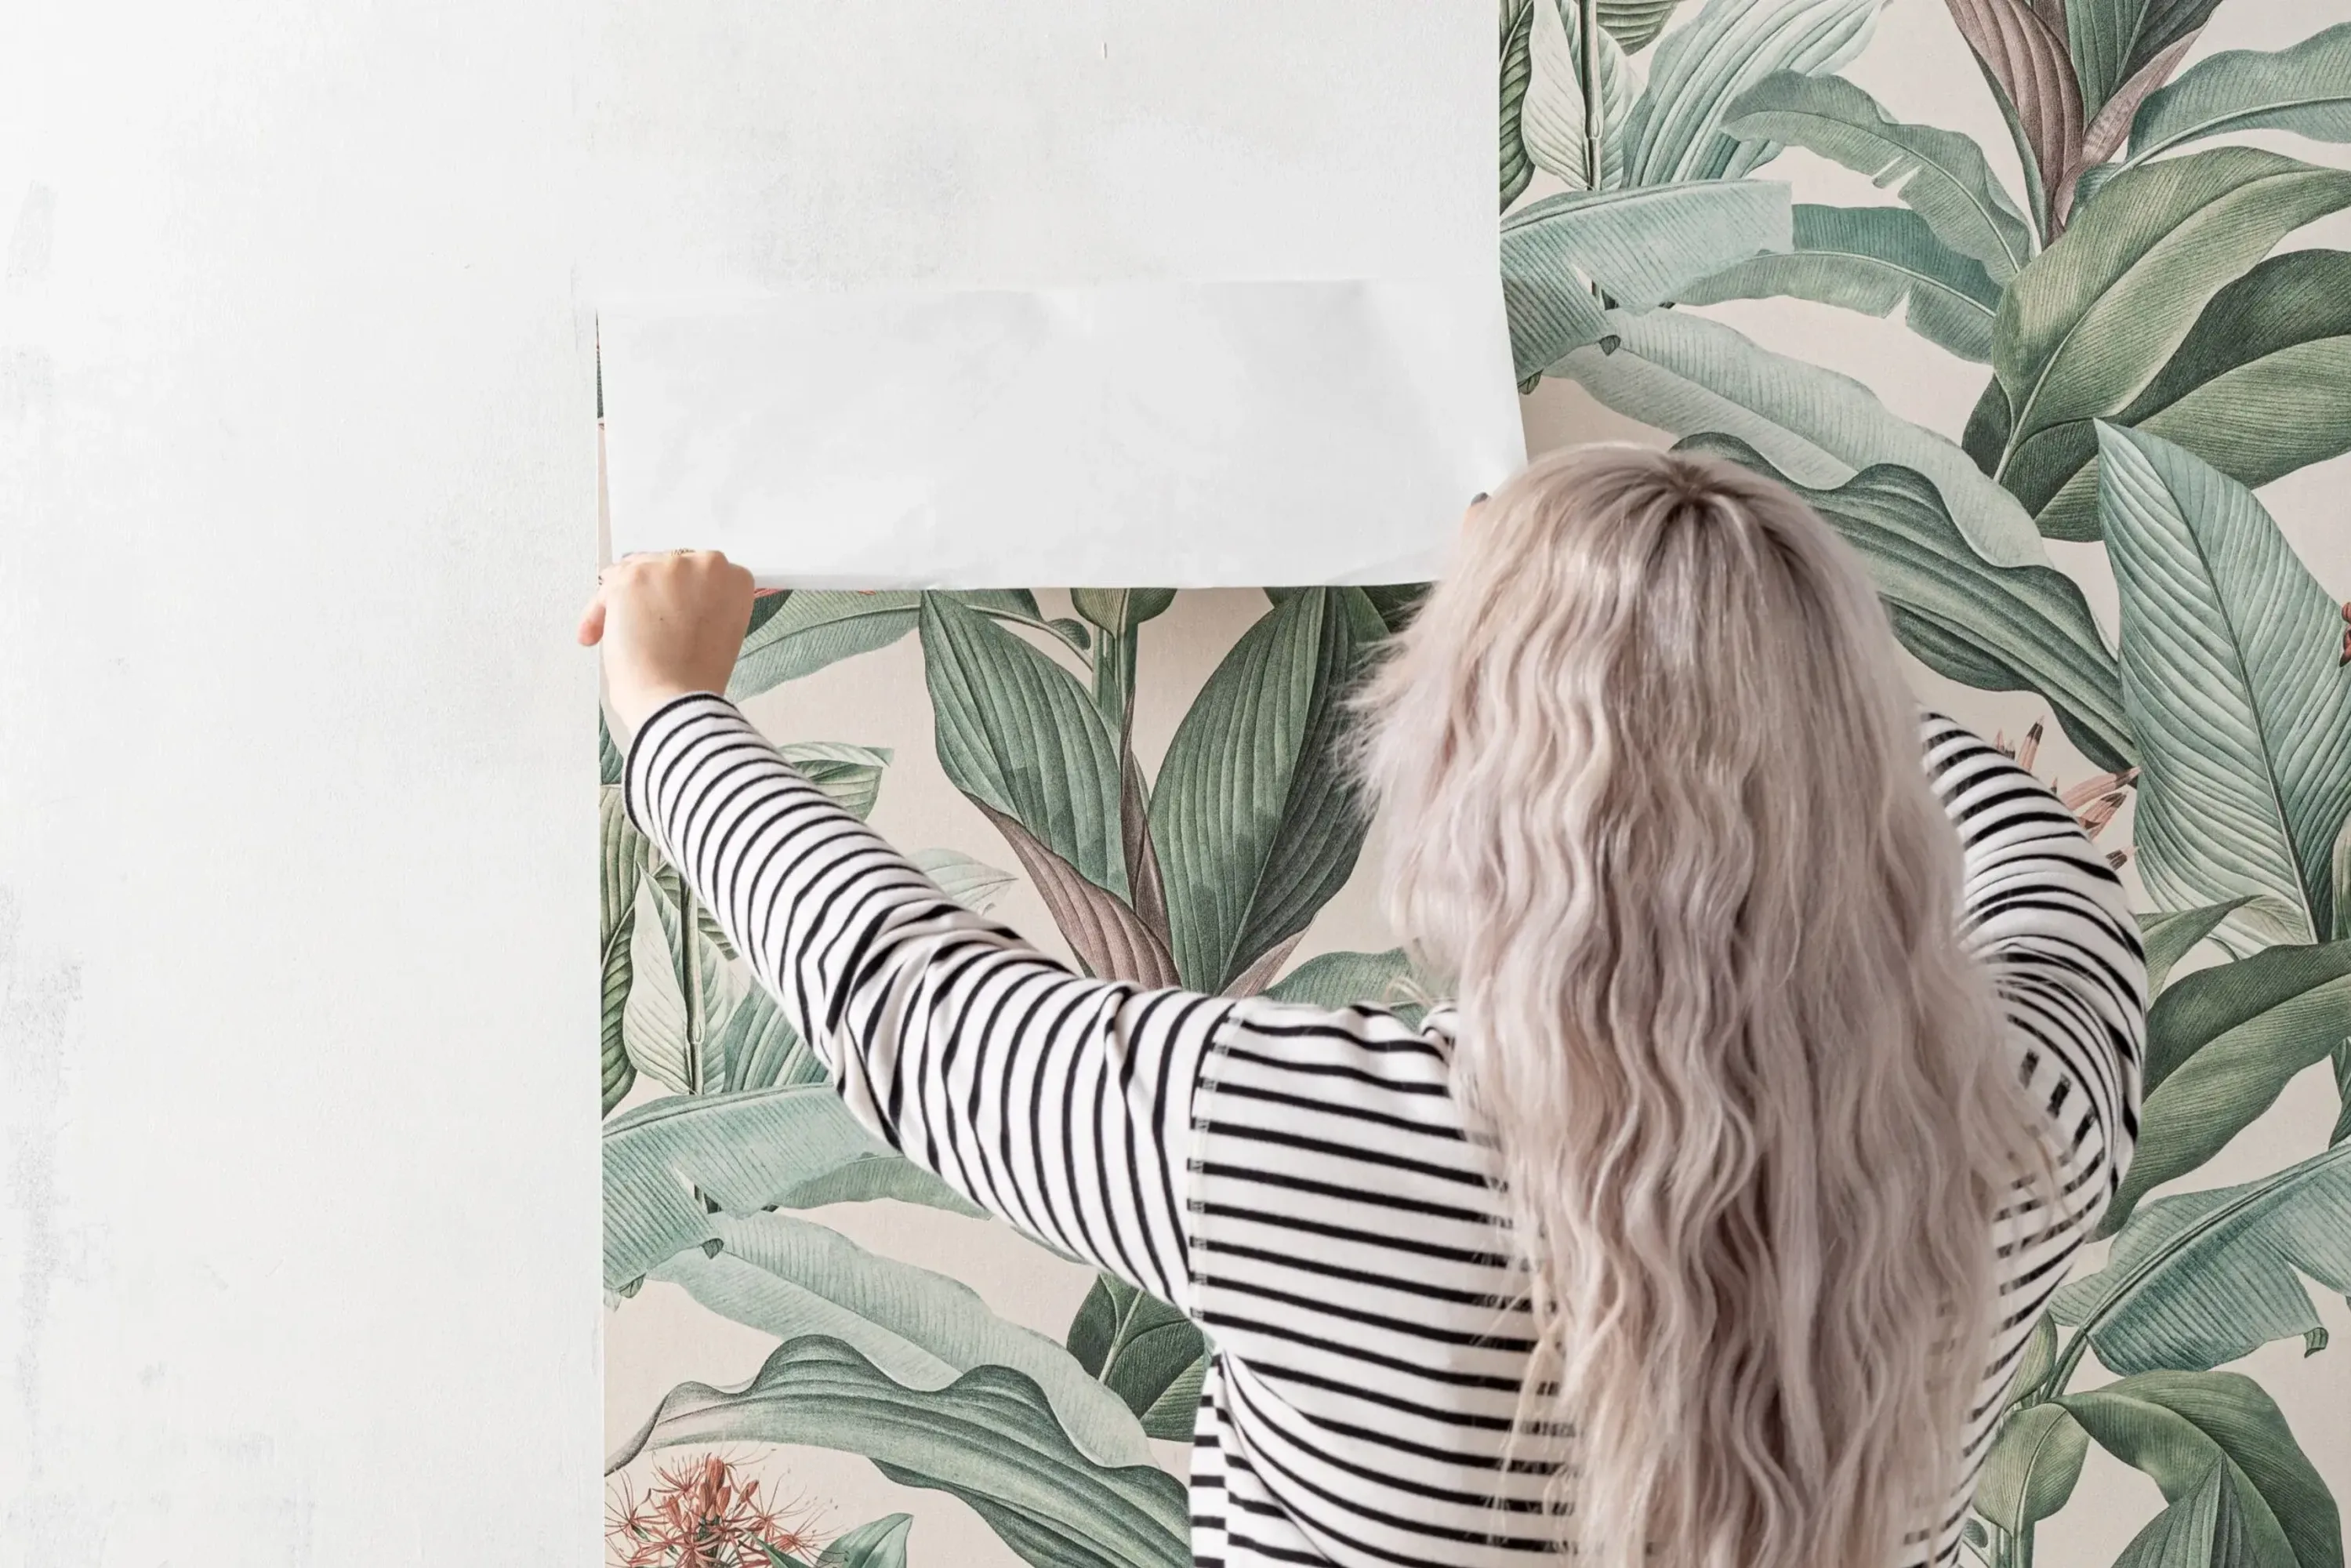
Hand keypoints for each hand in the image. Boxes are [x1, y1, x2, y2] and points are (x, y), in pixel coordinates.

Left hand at [578, 549, 756, 741]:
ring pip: (634, 573)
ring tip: (616, 636)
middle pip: (665, 565)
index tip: (669, 610)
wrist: (676, 698)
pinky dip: (596, 613)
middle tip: (640, 625)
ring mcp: (669, 568)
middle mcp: (707, 565)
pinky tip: (596, 636)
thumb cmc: (697, 678)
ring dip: (621, 602)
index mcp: (734, 579)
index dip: (679, 592)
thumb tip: (666, 597)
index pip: (698, 569)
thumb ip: (701, 604)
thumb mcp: (718, 631)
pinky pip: (606, 588)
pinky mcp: (634, 579)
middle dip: (649, 593)